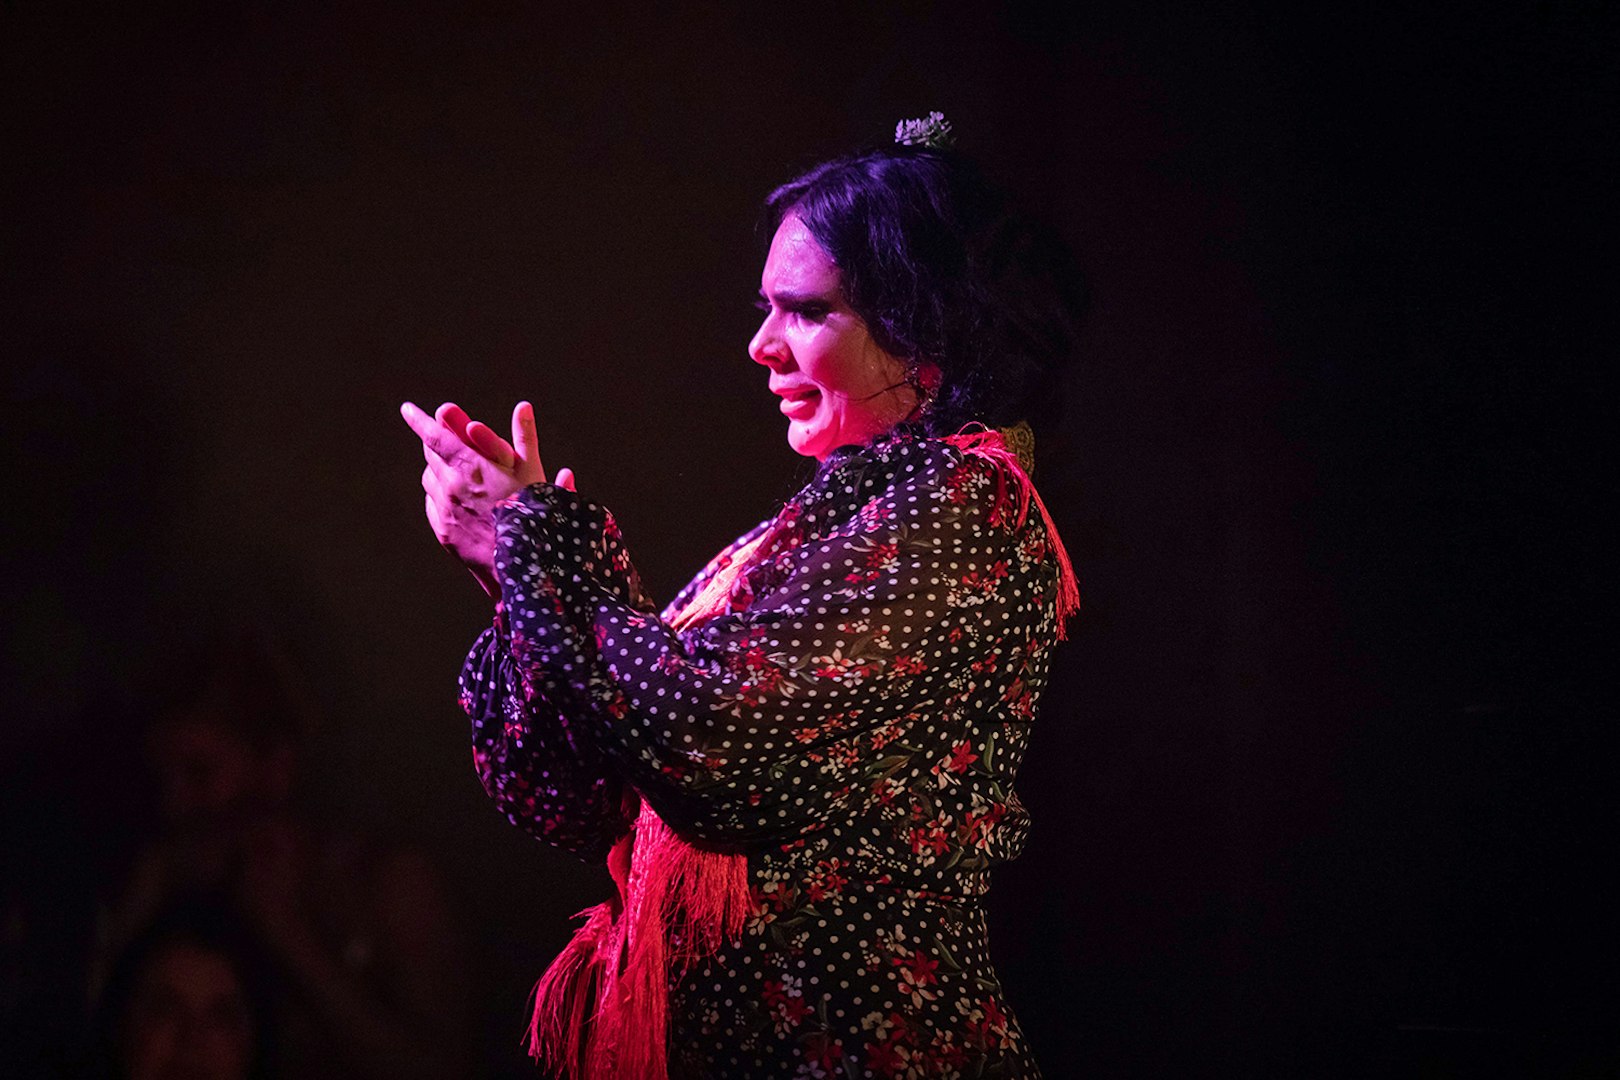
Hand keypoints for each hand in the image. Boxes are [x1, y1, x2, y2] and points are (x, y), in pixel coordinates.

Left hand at [401, 400, 574, 597]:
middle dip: (436, 444)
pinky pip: (432, 504)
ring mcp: (445, 510)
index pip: (434, 436)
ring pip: (430, 480)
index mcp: (471, 466)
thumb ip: (524, 436)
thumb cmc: (532, 513)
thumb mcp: (533, 471)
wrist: (522, 564)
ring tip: (456, 471)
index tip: (407, 409)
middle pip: (432, 456)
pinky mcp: (443, 531)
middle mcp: (451, 486)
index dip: (419, 420)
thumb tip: (523, 406)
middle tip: (444, 439)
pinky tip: (457, 499)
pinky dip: (440, 495)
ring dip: (438, 470)